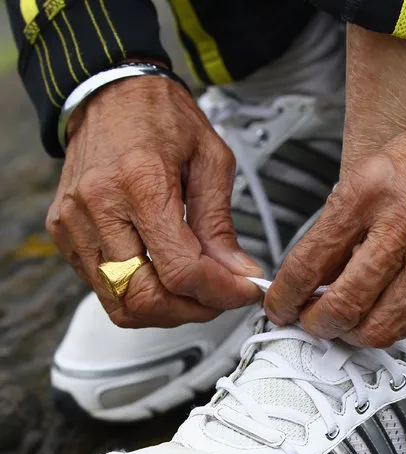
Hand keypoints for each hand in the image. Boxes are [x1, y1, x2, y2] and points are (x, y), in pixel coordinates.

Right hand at [46, 73, 261, 327]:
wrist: (111, 94)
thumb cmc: (161, 118)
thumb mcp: (211, 161)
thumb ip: (221, 225)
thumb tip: (237, 273)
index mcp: (141, 182)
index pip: (181, 269)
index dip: (220, 292)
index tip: (243, 290)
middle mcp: (100, 206)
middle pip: (146, 297)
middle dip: (192, 310)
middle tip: (220, 298)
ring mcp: (76, 223)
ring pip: (121, 303)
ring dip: (166, 310)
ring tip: (194, 291)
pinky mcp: (65, 234)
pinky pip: (103, 288)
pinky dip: (139, 295)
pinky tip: (162, 276)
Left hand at [266, 85, 405, 345]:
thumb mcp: (377, 168)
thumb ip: (346, 223)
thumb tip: (318, 273)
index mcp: (370, 188)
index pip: (310, 261)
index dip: (285, 296)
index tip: (279, 305)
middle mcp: (404, 221)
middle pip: (343, 304)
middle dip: (316, 325)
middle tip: (308, 323)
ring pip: (381, 324)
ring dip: (353, 335)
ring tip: (344, 326)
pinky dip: (391, 328)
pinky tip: (380, 317)